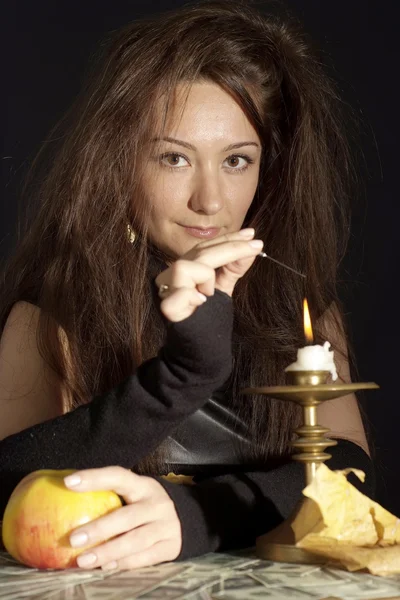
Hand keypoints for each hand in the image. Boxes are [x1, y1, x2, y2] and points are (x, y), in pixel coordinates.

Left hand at [64, 466, 181, 570]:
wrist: (183, 520)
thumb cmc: (143, 506)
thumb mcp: (133, 494)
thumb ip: (108, 496)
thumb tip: (63, 497)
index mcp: (143, 485)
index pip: (118, 476)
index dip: (94, 477)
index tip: (68, 482)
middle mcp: (157, 503)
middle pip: (127, 516)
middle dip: (99, 528)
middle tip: (73, 539)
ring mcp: (166, 525)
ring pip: (135, 540)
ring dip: (108, 551)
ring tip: (84, 561)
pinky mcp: (170, 546)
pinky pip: (144, 558)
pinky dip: (123, 564)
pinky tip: (105, 567)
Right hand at [155, 228, 262, 321]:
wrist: (201, 353)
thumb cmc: (209, 322)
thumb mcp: (223, 290)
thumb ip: (233, 268)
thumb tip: (253, 246)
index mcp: (186, 270)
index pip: (205, 248)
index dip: (228, 239)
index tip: (252, 235)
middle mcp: (172, 278)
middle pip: (199, 253)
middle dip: (230, 248)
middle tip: (255, 247)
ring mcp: (167, 293)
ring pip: (183, 267)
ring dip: (205, 275)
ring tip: (211, 293)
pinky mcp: (167, 310)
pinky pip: (178, 293)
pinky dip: (191, 295)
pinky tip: (201, 302)